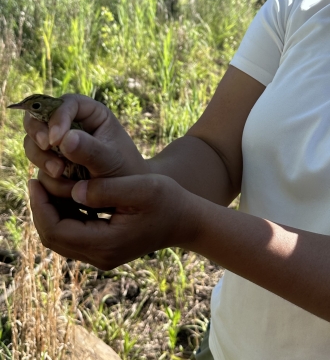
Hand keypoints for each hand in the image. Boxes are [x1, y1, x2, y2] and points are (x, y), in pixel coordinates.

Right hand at [23, 93, 148, 183]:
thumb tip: (64, 139)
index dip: (57, 117)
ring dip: (40, 156)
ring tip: (59, 172)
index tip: (55, 140)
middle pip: (40, 116)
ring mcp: (59, 142)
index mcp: (92, 113)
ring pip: (33, 140)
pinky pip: (37, 162)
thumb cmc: (125, 171)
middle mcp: (72, 123)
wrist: (125, 195)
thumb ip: (90, 150)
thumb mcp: (111, 160)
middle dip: (39, 133)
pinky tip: (61, 181)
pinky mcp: (52, 160)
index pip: (67, 103)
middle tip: (46, 147)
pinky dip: (44, 172)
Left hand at [28, 173, 201, 268]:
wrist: (186, 221)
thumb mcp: (141, 188)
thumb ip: (107, 189)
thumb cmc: (168, 200)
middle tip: (36, 180)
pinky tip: (66, 194)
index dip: (40, 206)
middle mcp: (100, 257)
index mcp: (106, 243)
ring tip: (48, 184)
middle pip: (54, 238)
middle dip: (40, 209)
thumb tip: (74, 191)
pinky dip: (64, 216)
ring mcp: (102, 255)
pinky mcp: (105, 249)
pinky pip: (74, 235)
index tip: (36, 180)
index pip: (57, 230)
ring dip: (50, 212)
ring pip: (61, 238)